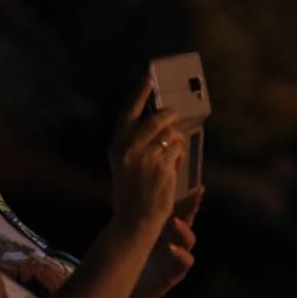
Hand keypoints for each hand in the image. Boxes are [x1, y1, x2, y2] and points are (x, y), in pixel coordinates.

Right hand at [109, 77, 185, 230]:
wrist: (135, 219)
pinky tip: (173, 166)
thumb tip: (158, 123)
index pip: (128, 113)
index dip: (140, 94)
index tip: (149, 79)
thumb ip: (135, 144)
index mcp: (117, 146)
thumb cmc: (131, 192)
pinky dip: (179, 155)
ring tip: (173, 151)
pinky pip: (178, 151)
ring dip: (176, 140)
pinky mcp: (164, 167)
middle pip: (157, 120)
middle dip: (169, 116)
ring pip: (171, 136)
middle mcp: (130, 149)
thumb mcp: (124, 165)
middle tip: (174, 116)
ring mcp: (148, 157)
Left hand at [130, 186, 202, 297]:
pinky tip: (171, 248)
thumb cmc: (131, 257)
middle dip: (193, 205)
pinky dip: (180, 254)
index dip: (187, 194)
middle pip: (189, 219)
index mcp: (166, 226)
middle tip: (196, 192)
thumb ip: (137, 215)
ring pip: (189, 239)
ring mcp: (178, 255)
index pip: (179, 207)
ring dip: (183, 229)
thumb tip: (131, 187)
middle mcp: (175, 238)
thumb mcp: (133, 233)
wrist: (127, 287)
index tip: (192, 181)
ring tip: (174, 221)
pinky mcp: (176, 272)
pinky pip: (185, 261)